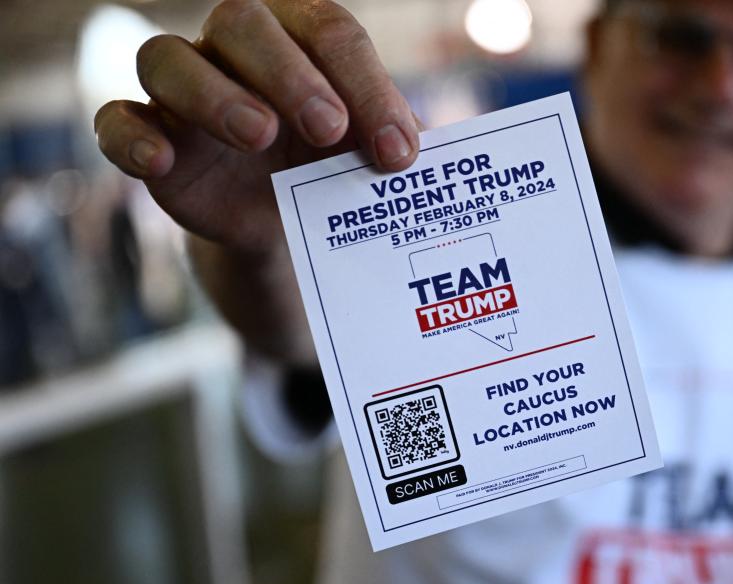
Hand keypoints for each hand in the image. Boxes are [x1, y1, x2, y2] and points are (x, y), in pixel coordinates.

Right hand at [94, 0, 419, 253]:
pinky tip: (162, 158)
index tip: (398, 154)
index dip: (366, 87)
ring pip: (165, 59)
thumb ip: (392, 144)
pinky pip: (114, 120)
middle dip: (287, 74)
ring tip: (258, 136)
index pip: (330, 32)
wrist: (289, 226)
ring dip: (212, 95)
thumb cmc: (336, 170)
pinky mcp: (150, 137)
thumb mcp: (369, 157)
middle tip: (327, 130)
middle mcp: (234, 47)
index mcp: (301, 36)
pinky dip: (130, 136)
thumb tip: (431, 155)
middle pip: (241, 23)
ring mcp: (183, 89)